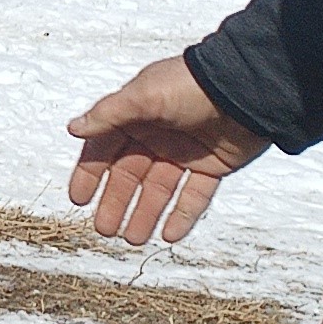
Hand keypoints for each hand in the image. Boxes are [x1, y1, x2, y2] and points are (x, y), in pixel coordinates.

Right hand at [64, 52, 269, 245]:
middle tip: (106, 230)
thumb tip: (74, 129)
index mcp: (134, 117)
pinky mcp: (212, 166)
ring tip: (133, 239)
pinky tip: (169, 235)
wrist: (248, 89)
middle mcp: (156, 136)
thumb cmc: (192, 84)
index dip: (90, 174)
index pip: (103, 149)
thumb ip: (108, 114)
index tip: (79, 199)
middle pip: (129, 176)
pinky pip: (194, 196)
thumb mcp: (144, 95)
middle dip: (117, 203)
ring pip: (159, 191)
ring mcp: (184, 153)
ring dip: (146, 215)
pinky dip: (182, 216)